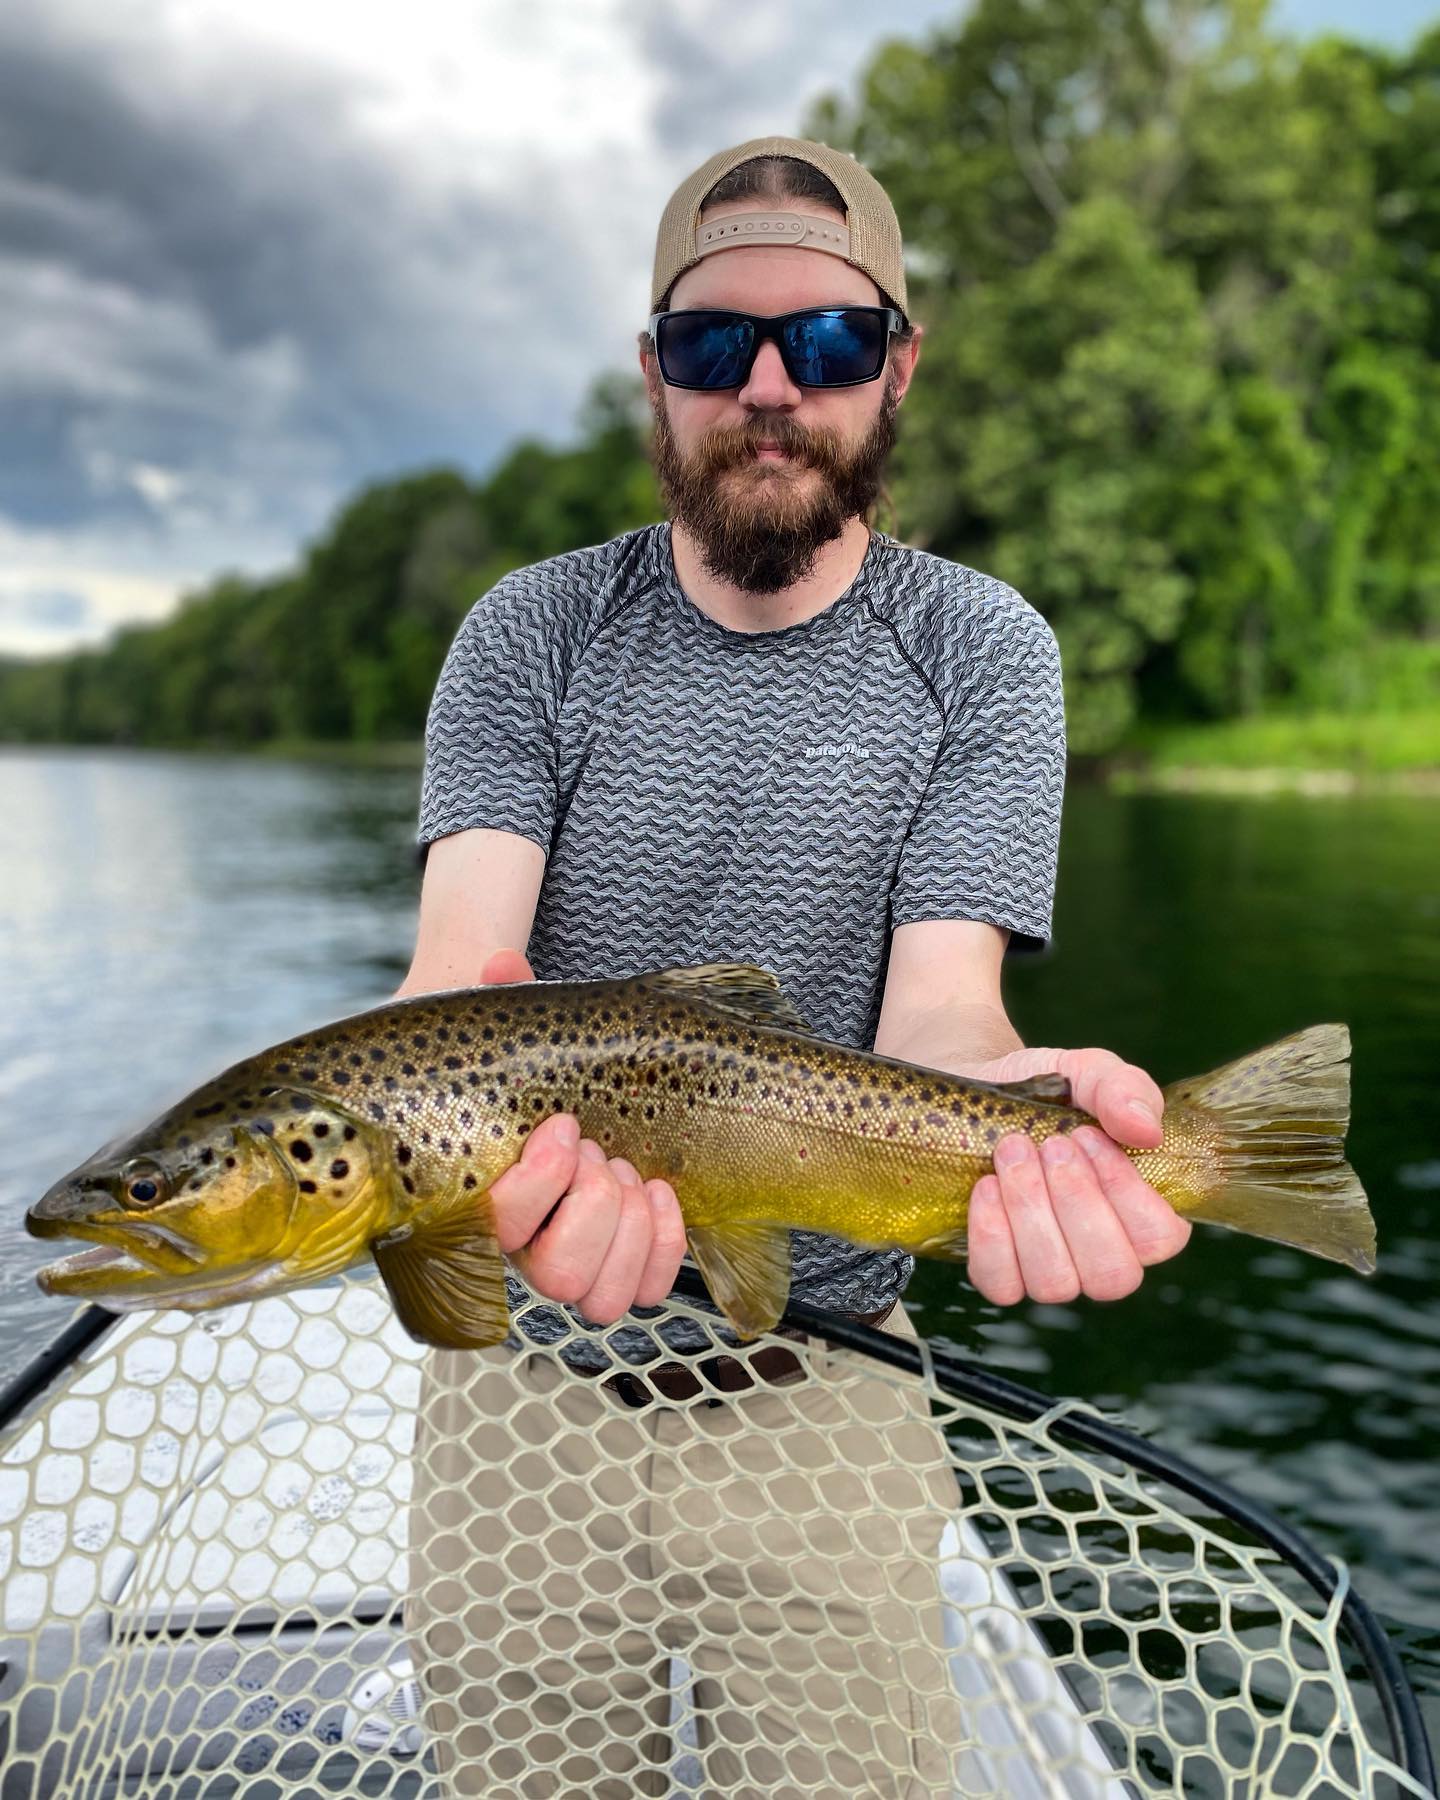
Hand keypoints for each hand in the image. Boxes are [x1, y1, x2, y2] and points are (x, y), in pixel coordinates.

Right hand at [475, 950, 687, 1324]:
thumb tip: (502, 965)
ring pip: (602, 1297)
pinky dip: (664, 1245)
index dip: (535, 1184)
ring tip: (632, 1170)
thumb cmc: (536, 1065)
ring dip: (628, 1230)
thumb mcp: (518, 1029)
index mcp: (486, 1195)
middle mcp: (530, 1241)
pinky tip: (664, 1191)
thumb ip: (504, 998)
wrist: (575, 1088)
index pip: (497, 1228)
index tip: (565, 1124)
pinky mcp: (627, 1259)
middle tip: (604, 1152)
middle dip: (591, 1208)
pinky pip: (648, 1288)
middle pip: (556, 1277)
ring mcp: (581, 1256)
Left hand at [964, 1045, 1190, 1305]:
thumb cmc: (1049, 1091)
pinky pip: (1000, 1282)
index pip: (1159, 1239)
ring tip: (1012, 1151)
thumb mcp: (1090, 1073)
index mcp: (1140, 1214)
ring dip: (1032, 1211)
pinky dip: (992, 1234)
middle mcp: (1100, 1256)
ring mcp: (1048, 1272)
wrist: (978, 1088)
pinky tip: (986, 1186)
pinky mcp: (998, 1273)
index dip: (1126, 1193)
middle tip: (1051, 1142)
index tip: (1088, 1135)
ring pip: (1054, 1282)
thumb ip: (1125, 1090)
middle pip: (1110, 1274)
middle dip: (1076, 1202)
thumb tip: (1147, 1131)